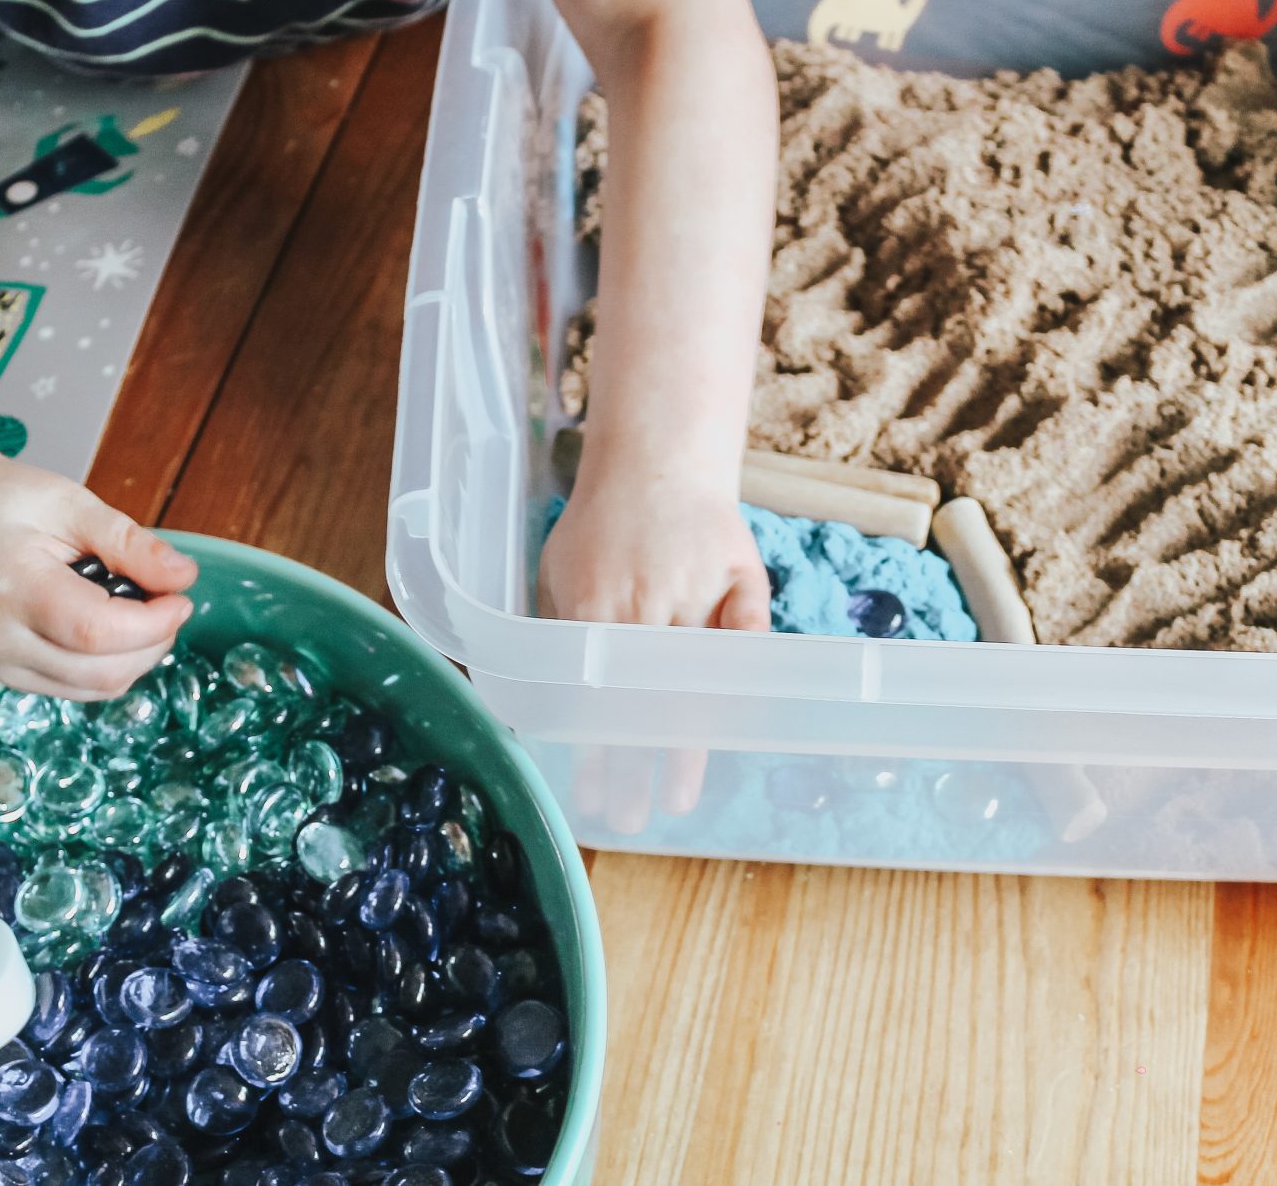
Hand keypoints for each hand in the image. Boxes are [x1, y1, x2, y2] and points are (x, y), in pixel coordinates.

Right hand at [0, 441, 197, 701]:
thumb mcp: (67, 502)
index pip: (99, 633)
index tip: (180, 595)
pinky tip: (113, 626)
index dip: (154, 622)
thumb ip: (127, 542)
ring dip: (135, 658)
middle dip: (153, 642)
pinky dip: (108, 665)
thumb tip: (183, 576)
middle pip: (102, 673)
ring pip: (93, 689)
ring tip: (141, 608)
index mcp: (12, 589)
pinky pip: (73, 688)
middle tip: (168, 599)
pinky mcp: (3, 672)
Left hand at [538, 468, 771, 832]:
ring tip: (677, 796)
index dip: (590, 747)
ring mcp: (698, 595)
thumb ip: (548, 629)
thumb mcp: (556, 569)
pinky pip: (746, 645)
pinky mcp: (743, 584)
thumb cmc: (601, 521)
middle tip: (629, 816)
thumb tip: (531, 697)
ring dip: (682, 746)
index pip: (591, 693)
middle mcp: (646, 605)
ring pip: (693, 685)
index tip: (588, 794)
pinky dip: (738, 687)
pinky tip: (732, 731)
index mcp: (594, 604)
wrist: (659, 459)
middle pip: (639, 701)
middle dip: (632, 767)